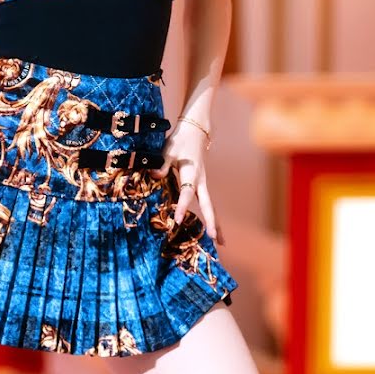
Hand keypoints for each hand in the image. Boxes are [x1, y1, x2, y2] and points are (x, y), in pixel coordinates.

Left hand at [150, 121, 223, 239]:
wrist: (196, 131)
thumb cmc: (180, 140)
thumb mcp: (168, 150)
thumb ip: (162, 164)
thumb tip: (153, 175)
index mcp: (192, 174)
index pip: (187, 194)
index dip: (183, 206)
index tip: (178, 220)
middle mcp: (201, 181)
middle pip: (208, 205)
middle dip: (211, 222)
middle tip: (214, 238)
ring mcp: (203, 183)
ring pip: (211, 206)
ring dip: (216, 223)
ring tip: (221, 243)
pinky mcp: (202, 184)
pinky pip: (207, 202)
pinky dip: (211, 216)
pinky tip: (213, 228)